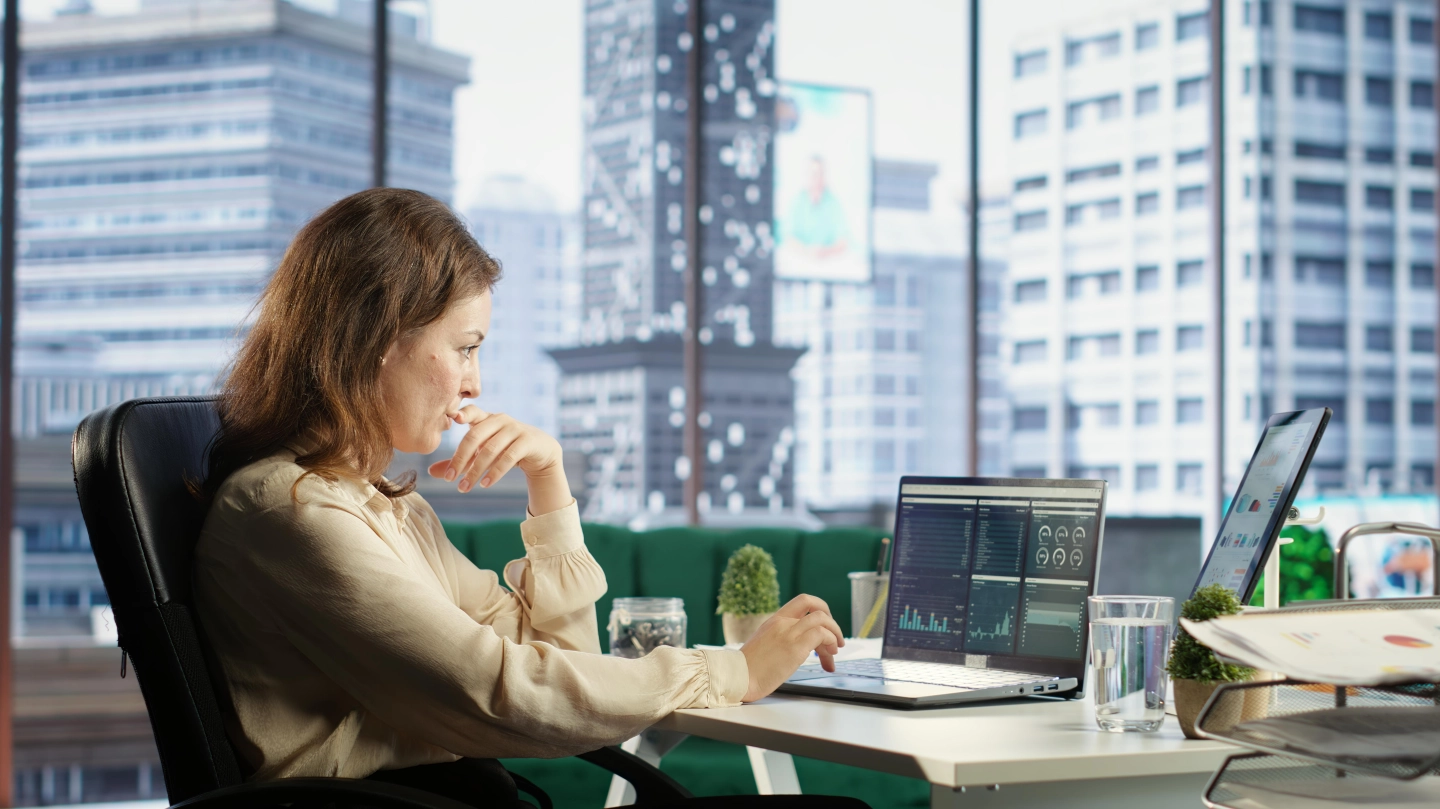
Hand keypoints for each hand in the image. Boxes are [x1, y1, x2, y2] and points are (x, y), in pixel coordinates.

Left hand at [427, 406, 561, 492]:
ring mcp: (515, 429)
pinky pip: (508, 457)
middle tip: (449, 479)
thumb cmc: (506, 450)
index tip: (452, 419)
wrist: (541, 453)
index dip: (463, 413)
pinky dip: (495, 472)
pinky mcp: (527, 441)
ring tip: (464, 488)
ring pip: (490, 450)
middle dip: (459, 458)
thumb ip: (461, 461)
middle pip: (475, 436)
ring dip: (475, 471)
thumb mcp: (482, 454)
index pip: (472, 411)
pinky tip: (485, 484)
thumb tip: (432, 472)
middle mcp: (500, 420)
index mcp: (487, 418)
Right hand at [738, 595, 844, 702]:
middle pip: (817, 607)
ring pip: (823, 619)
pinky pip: (822, 635)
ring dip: (835, 633)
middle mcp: (782, 622)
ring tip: (835, 651)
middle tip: (835, 638)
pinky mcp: (795, 647)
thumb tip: (796, 649)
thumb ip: (779, 640)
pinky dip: (830, 643)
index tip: (824, 626)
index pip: (803, 601)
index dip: (820, 610)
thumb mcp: (763, 646)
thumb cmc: (747, 670)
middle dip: (831, 620)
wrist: (736, 678)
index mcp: (774, 620)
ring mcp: (789, 633)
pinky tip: (829, 657)